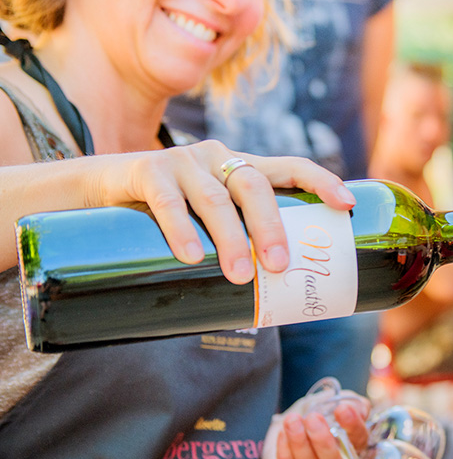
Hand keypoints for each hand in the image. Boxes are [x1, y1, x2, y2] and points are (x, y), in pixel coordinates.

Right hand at [90, 140, 356, 282]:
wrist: (99, 191)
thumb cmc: (170, 216)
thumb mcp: (210, 221)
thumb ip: (239, 242)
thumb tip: (277, 301)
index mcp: (243, 168)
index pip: (292, 166)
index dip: (322, 181)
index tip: (347, 205)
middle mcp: (218, 158)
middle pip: (255, 186)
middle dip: (271, 226)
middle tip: (280, 266)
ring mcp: (183, 161)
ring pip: (216, 199)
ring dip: (231, 239)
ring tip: (240, 276)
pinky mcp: (147, 170)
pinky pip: (168, 201)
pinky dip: (181, 230)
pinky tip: (190, 256)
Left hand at [261, 390, 370, 458]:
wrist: (292, 423)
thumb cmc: (319, 413)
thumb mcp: (337, 402)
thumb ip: (352, 403)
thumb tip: (355, 409)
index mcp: (353, 446)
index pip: (359, 440)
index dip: (352, 426)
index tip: (341, 408)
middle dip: (323, 441)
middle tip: (313, 418)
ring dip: (300, 443)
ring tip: (292, 420)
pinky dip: (285, 452)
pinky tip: (283, 433)